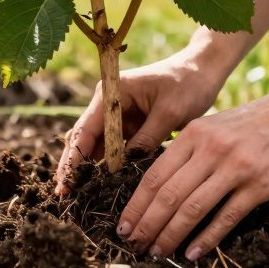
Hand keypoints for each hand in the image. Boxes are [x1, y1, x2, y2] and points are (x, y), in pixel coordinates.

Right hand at [55, 49, 225, 194]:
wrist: (204, 70)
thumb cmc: (187, 84)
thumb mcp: (169, 113)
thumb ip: (146, 140)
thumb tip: (124, 169)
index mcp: (112, 93)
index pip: (85, 129)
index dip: (74, 158)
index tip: (65, 183)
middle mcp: (108, 103)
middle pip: (84, 139)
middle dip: (74, 167)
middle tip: (64, 196)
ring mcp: (118, 116)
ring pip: (98, 147)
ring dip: (90, 170)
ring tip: (80, 197)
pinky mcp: (130, 126)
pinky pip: (115, 150)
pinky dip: (110, 167)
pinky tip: (105, 188)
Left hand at [116, 87, 268, 259]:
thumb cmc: (258, 122)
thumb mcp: (215, 126)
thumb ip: (191, 150)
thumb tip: (163, 188)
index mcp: (194, 133)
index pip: (154, 175)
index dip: (135, 205)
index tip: (123, 226)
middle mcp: (210, 149)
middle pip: (167, 195)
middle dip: (146, 225)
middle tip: (134, 245)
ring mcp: (235, 167)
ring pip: (191, 209)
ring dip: (170, 235)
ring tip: (157, 253)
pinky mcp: (259, 185)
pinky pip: (225, 218)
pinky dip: (206, 239)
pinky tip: (192, 254)